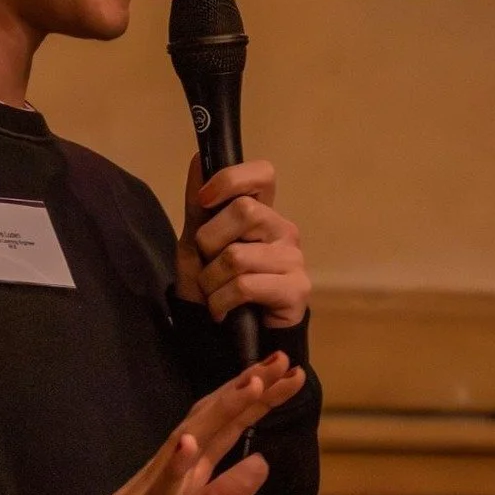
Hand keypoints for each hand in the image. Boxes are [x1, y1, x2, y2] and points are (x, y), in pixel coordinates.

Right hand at [60, 353, 305, 494]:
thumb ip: (223, 494)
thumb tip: (262, 463)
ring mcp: (155, 488)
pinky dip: (174, 466)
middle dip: (251, 389)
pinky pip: (158, 491)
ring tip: (251, 384)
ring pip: (192, 440)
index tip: (290, 372)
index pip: (228, 425)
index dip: (260, 398)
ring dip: (222, 410)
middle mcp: (174, 467)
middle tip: (283, 360)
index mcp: (188, 470)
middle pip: (216, 419)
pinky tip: (187, 445)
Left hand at [175, 155, 310, 329]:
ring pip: (237, 255)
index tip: (204, 201)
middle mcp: (283, 229)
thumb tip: (199, 156)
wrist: (224, 338)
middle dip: (209, 241)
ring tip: (214, 294)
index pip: (262, 174)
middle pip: (244, 210)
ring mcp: (294, 258)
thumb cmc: (215, 284)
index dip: (231, 179)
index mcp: (262, 211)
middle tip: (208, 263)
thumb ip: (199, 203)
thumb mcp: (197, 242)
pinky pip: (244, 285)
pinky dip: (221, 301)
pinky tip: (223, 311)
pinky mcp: (297, 289)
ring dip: (211, 281)